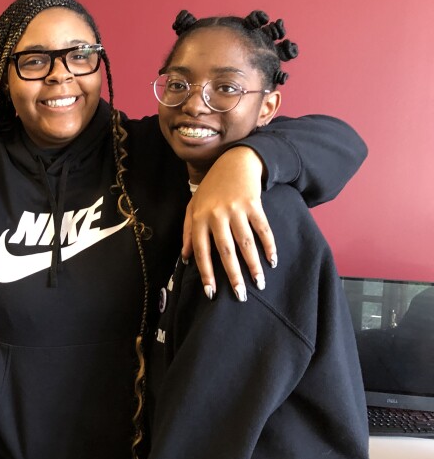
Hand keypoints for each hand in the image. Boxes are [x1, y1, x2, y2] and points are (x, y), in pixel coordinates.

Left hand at [181, 147, 276, 300]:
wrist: (234, 163)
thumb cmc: (211, 189)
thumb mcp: (193, 207)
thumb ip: (187, 232)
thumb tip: (185, 258)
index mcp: (199, 218)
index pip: (201, 250)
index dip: (206, 273)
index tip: (211, 293)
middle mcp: (216, 215)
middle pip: (225, 250)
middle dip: (233, 275)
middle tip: (240, 296)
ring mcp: (235, 209)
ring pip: (245, 242)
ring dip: (253, 265)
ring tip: (259, 283)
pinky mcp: (253, 204)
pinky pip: (262, 228)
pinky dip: (269, 245)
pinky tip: (272, 261)